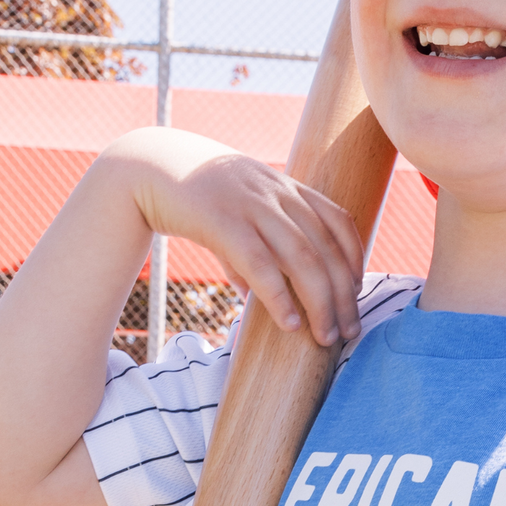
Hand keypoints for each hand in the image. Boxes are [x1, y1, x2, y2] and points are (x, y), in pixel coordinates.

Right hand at [100, 126, 365, 347]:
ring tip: (325, 336)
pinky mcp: (222, 222)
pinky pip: (260, 264)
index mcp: (286, 187)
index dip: (354, 259)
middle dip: (343, 295)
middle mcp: (276, 193)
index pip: (339, 221)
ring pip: (302, 258)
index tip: (356, 293)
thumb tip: (259, 295)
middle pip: (325, 249)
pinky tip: (288, 323)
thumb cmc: (196, 198)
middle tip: (349, 330)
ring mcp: (251, 206)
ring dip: (320, 303)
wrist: (149, 168)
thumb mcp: (239, 215)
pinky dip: (279, 297)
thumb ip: (256, 249)